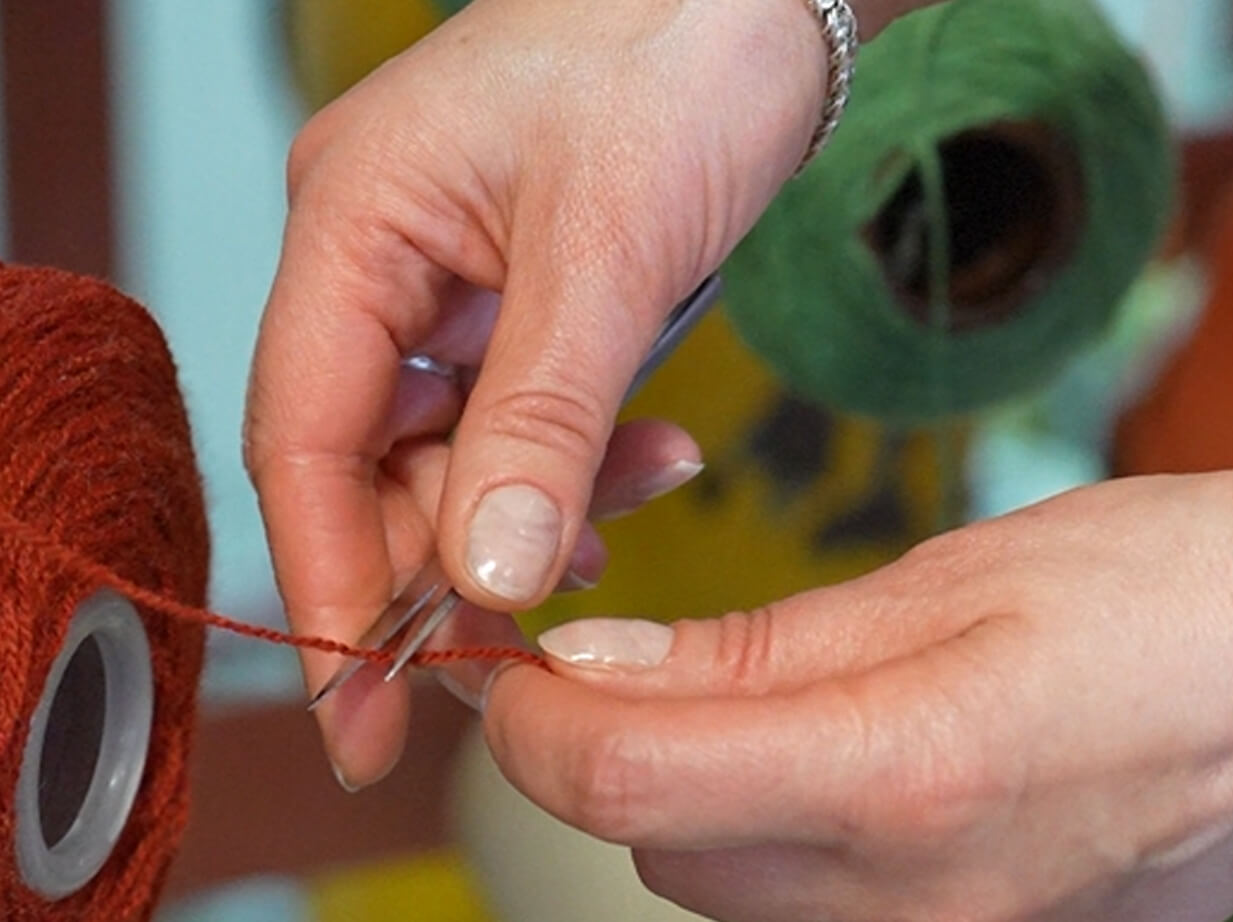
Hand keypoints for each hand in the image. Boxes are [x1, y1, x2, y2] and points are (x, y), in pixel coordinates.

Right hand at [244, 0, 828, 786]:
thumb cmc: (675, 52)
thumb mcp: (610, 248)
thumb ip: (543, 419)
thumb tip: (484, 574)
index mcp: (354, 222)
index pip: (303, 437)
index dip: (329, 581)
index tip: (357, 707)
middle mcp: (377, 259)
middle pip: (372, 462)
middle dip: (454, 555)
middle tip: (527, 639)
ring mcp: (444, 279)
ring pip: (453, 451)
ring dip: (538, 506)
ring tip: (641, 498)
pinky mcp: (514, 296)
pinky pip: (516, 416)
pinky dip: (576, 462)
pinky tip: (646, 467)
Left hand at [476, 471, 1232, 921]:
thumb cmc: (1171, 590)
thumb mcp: (955, 574)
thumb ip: (764, 641)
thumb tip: (609, 666)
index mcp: (904, 775)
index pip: (623, 784)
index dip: (535, 722)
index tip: (523, 660)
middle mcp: (915, 902)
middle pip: (659, 853)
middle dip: (610, 754)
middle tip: (627, 653)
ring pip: (726, 891)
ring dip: (692, 794)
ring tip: (748, 687)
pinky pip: (812, 910)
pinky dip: (776, 831)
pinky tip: (829, 750)